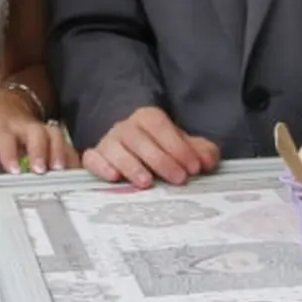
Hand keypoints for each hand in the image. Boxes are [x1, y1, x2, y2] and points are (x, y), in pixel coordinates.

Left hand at [0, 88, 78, 175]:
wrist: (2, 102)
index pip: (5, 137)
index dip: (10, 152)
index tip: (14, 170)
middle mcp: (22, 126)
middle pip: (36, 133)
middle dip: (41, 151)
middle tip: (41, 171)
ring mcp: (39, 128)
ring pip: (54, 135)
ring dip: (59, 152)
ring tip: (62, 172)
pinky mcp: (51, 134)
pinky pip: (65, 143)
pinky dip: (71, 156)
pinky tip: (75, 172)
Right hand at [83, 105, 220, 187]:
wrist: (130, 149)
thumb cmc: (160, 150)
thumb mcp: (183, 148)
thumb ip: (200, 152)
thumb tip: (208, 162)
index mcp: (148, 118)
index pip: (161, 127)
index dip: (178, 146)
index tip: (193, 168)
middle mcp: (126, 127)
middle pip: (140, 139)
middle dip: (161, 160)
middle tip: (178, 179)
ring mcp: (108, 142)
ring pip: (116, 149)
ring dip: (132, 166)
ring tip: (146, 183)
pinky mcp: (94, 157)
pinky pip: (92, 158)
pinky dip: (101, 166)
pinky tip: (114, 177)